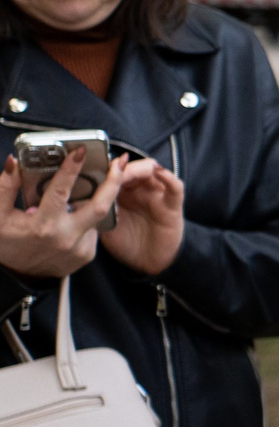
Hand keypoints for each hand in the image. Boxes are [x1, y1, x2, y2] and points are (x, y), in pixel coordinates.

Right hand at [0, 147, 131, 278]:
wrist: (17, 275)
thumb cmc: (7, 243)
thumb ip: (5, 187)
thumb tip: (14, 162)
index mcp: (43, 225)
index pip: (61, 191)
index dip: (70, 169)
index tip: (79, 151)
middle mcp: (66, 237)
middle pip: (101, 206)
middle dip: (114, 181)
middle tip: (120, 162)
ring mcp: (79, 248)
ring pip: (96, 216)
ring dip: (92, 201)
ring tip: (86, 191)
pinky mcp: (87, 255)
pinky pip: (92, 229)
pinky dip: (85, 218)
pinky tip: (72, 216)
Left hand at [101, 159, 183, 275]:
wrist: (147, 263)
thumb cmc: (125, 244)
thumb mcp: (103, 225)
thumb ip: (92, 210)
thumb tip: (70, 198)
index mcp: (121, 193)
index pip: (114, 172)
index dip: (103, 167)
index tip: (91, 164)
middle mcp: (140, 190)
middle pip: (132, 167)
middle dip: (122, 166)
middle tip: (111, 167)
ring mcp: (158, 195)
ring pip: (153, 170)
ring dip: (142, 167)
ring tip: (130, 168)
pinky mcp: (173, 206)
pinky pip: (176, 188)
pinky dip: (169, 178)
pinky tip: (160, 173)